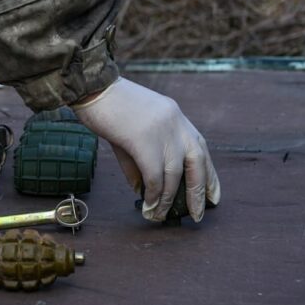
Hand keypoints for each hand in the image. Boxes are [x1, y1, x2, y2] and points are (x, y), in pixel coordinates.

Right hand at [73, 78, 220, 222]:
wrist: (91, 88)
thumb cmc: (107, 108)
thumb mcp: (131, 132)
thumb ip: (139, 161)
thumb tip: (143, 191)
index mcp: (175, 117)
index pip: (201, 148)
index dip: (209, 174)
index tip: (212, 195)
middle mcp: (175, 123)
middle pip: (197, 162)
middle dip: (199, 191)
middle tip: (198, 214)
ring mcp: (161, 131)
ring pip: (175, 174)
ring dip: (169, 199)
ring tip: (160, 216)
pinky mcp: (144, 140)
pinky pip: (154, 176)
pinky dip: (154, 195)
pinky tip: (149, 206)